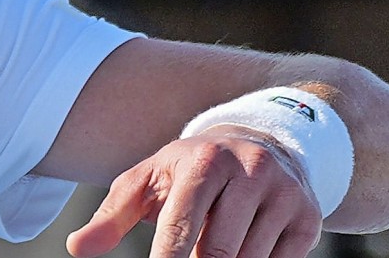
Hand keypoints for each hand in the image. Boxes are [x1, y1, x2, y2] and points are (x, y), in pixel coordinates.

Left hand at [66, 126, 323, 257]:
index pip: (181, 226)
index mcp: (205, 160)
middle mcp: (251, 170)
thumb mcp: (149, 182)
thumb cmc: (191, 170)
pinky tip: (245, 250)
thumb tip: (77, 248)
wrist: (263, 142)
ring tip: (214, 247)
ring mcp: (286, 194)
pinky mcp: (310, 217)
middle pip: (219, 252)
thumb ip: (111, 216)